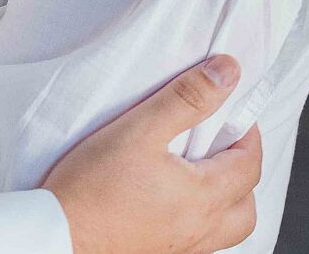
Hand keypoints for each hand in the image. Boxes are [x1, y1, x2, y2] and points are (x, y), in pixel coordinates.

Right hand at [43, 56, 262, 253]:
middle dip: (244, 166)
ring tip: (205, 170)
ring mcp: (182, 246)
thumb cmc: (93, 187)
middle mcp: (200, 228)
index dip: (249, 132)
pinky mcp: (160, 251)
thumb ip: (187, 99)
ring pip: (229, 227)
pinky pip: (202, 239)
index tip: (234, 111)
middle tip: (224, 140)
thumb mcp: (140, 128)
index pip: (249, 163)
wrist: (59, 235)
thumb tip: (226, 73)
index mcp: (203, 196)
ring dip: (230, 198)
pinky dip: (204, 216)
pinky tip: (176, 197)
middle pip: (247, 202)